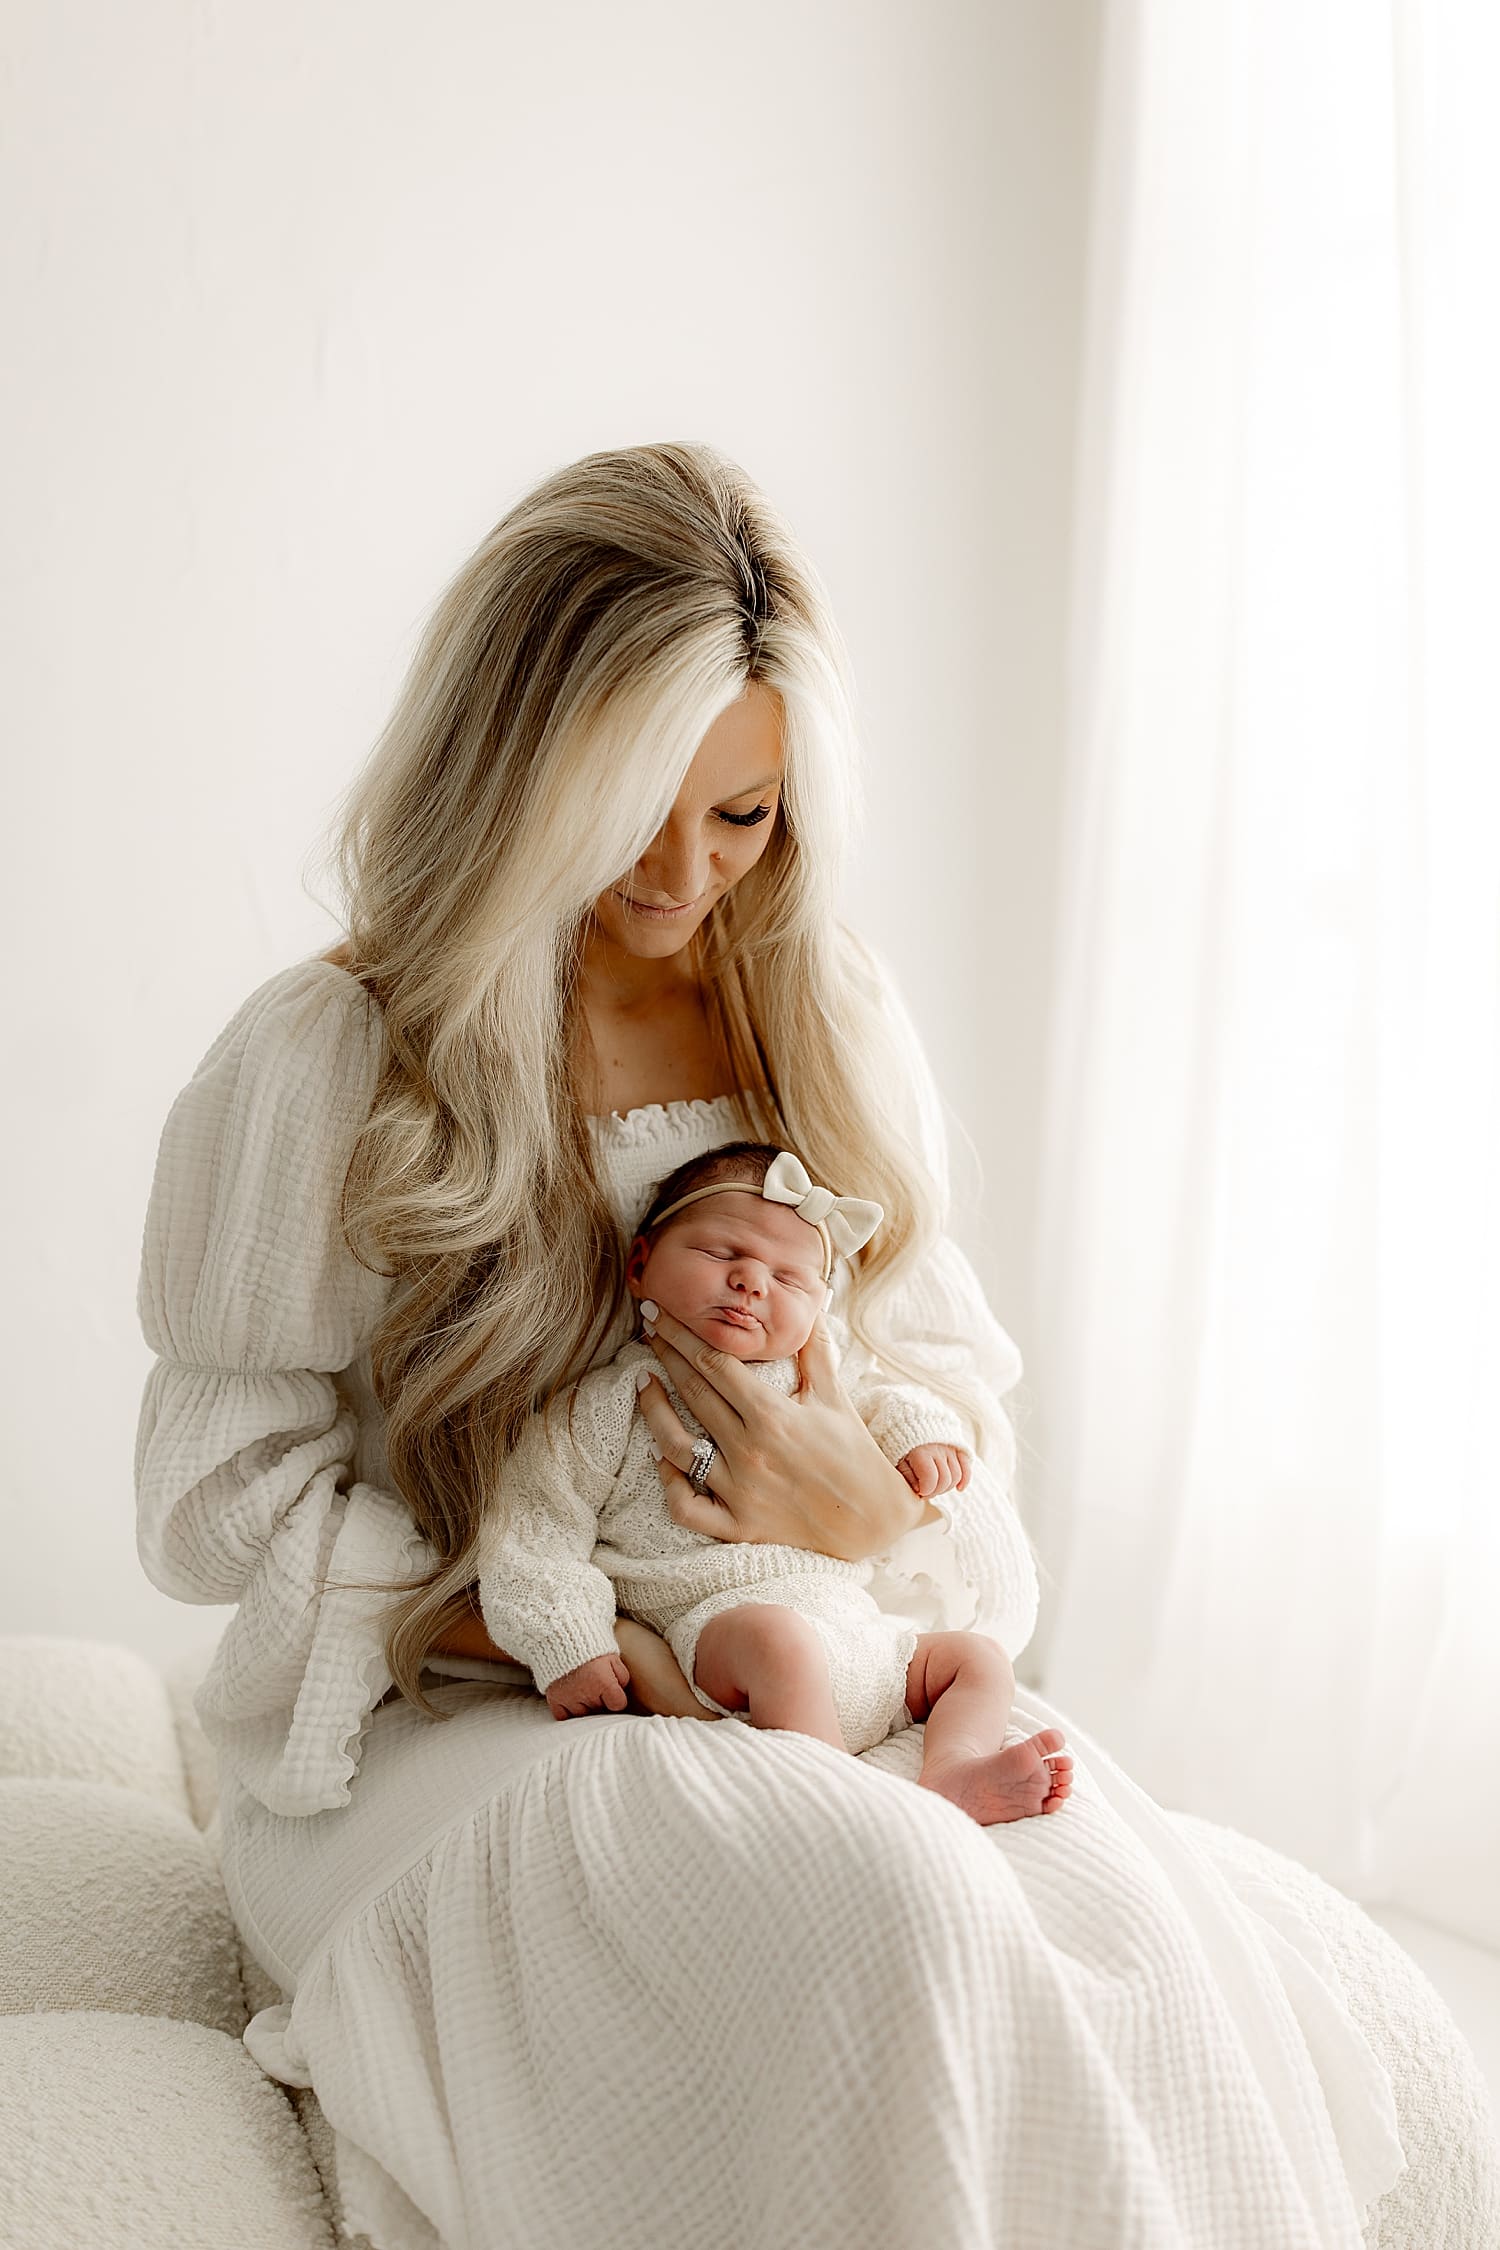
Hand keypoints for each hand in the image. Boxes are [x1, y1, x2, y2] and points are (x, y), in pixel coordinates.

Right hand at [544, 1651, 630, 1719]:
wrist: (562, 1635)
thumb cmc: (590, 1645)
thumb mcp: (612, 1657)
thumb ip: (622, 1676)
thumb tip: (621, 1691)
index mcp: (602, 1682)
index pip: (618, 1704)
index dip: (617, 1699)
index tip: (613, 1692)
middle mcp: (585, 1693)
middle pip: (600, 1710)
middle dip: (601, 1701)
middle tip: (597, 1688)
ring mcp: (569, 1698)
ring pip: (584, 1715)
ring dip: (586, 1707)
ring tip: (585, 1691)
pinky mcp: (554, 1699)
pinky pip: (563, 1717)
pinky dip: (568, 1712)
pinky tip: (573, 1701)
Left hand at [632, 1300, 931, 1561]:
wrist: (874, 1521)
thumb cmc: (856, 1455)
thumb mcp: (837, 1397)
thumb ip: (816, 1350)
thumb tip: (810, 1306)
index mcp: (772, 1415)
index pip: (715, 1363)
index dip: (682, 1334)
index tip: (660, 1313)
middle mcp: (750, 1451)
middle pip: (693, 1392)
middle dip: (665, 1355)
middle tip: (647, 1328)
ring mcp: (740, 1491)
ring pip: (678, 1446)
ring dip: (653, 1411)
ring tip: (643, 1383)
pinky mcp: (737, 1525)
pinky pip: (687, 1506)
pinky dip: (669, 1482)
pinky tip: (660, 1457)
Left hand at [897, 1443, 970, 1498]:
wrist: (908, 1424)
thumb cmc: (900, 1446)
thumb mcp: (897, 1461)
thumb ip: (907, 1476)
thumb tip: (919, 1490)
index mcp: (920, 1452)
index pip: (931, 1479)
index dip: (926, 1491)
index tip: (919, 1492)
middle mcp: (938, 1449)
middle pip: (945, 1480)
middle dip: (935, 1491)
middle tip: (926, 1492)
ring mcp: (949, 1448)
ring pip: (956, 1475)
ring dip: (947, 1487)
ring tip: (935, 1487)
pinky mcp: (957, 1448)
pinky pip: (967, 1467)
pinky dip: (965, 1480)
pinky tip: (959, 1488)